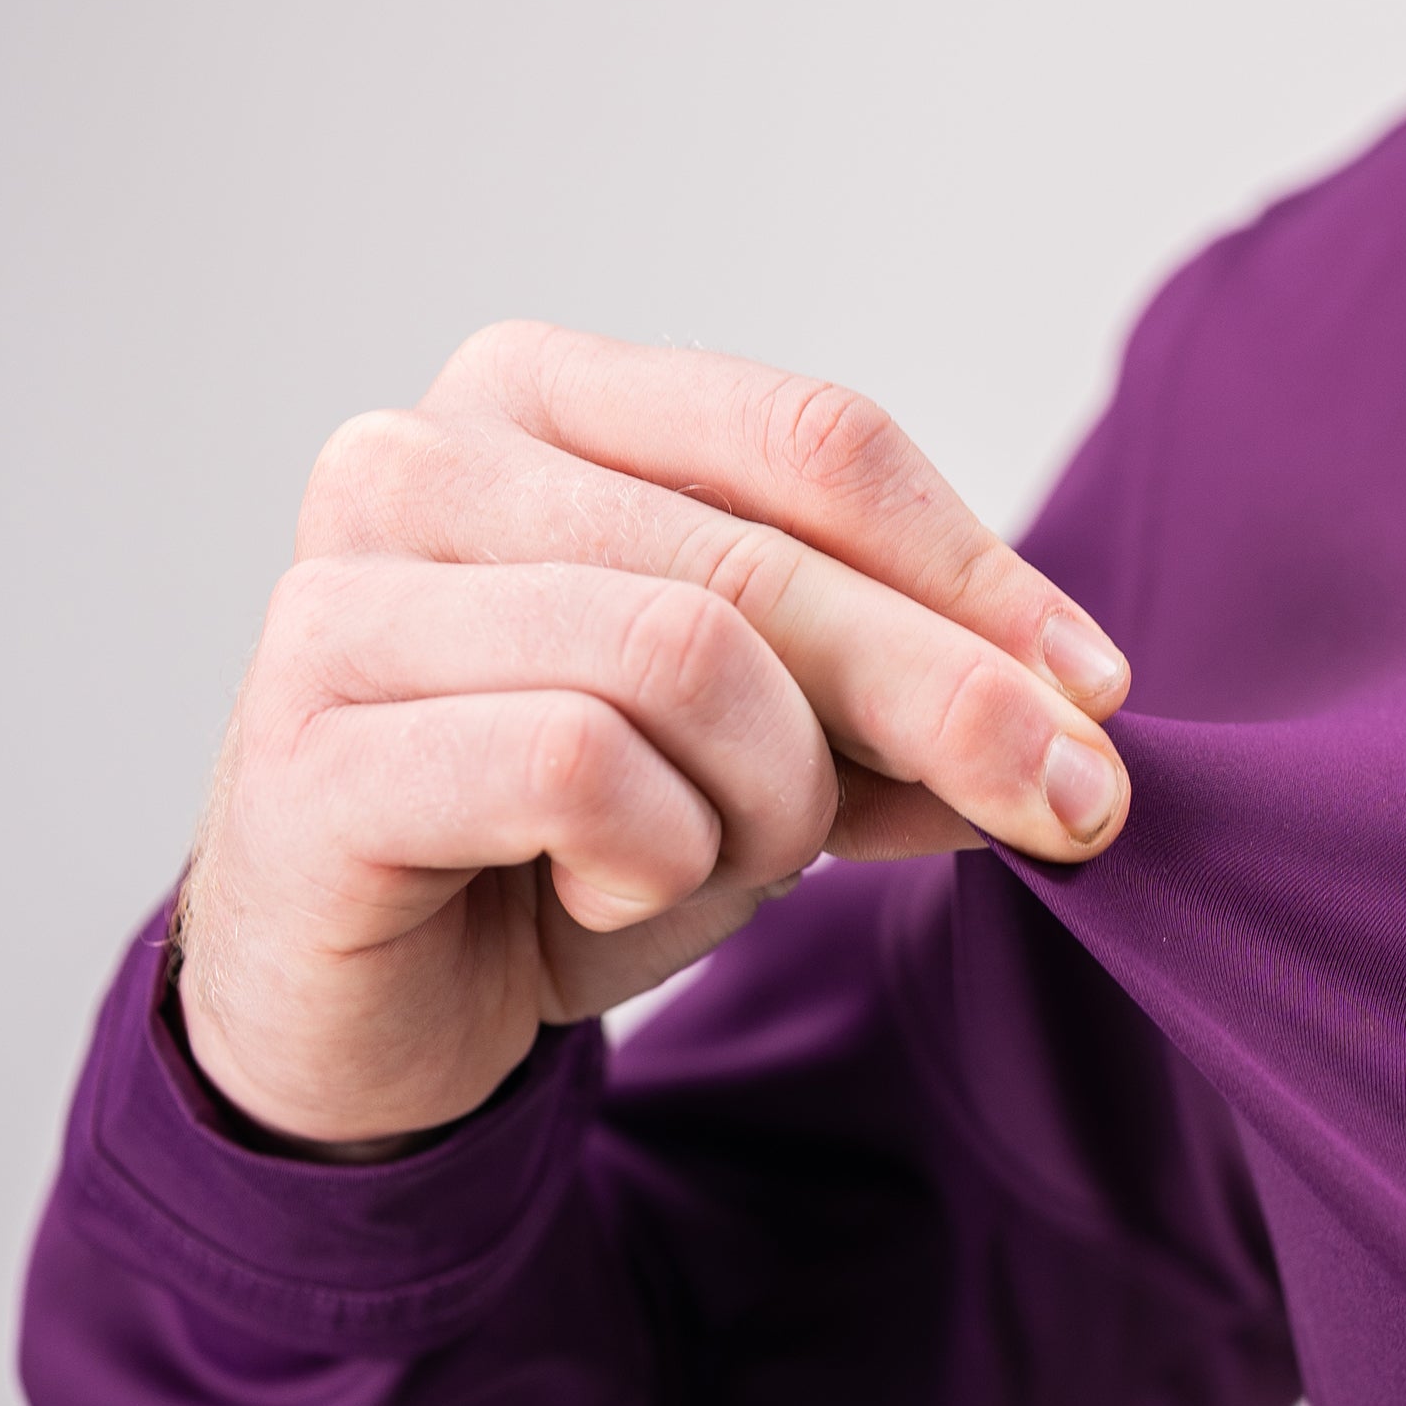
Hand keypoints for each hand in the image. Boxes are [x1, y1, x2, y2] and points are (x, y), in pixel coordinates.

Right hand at [174, 323, 1131, 1149]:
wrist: (369, 1005)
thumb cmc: (560, 843)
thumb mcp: (766, 755)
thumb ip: (896, 710)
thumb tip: (1075, 717)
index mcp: (539, 399)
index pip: (812, 439)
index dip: (981, 569)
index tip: (1095, 691)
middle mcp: (421, 457)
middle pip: (765, 557)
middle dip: (948, 698)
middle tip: (1068, 807)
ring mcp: (341, 593)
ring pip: (682, 654)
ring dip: (771, 797)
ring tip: (727, 855)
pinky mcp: (311, 746)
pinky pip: (575, 766)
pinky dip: (651, 857)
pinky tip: (600, 890)